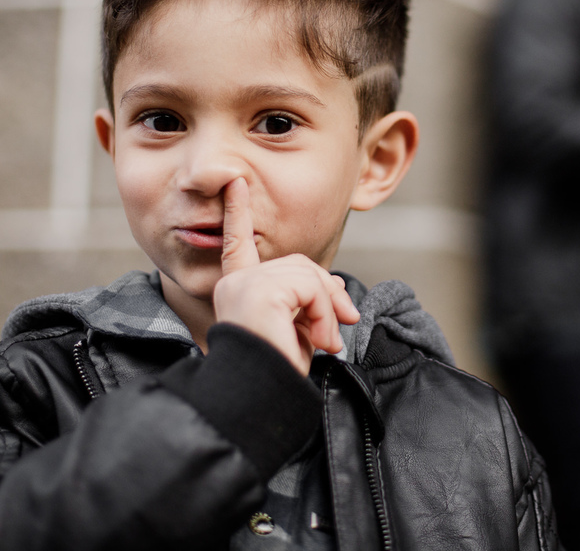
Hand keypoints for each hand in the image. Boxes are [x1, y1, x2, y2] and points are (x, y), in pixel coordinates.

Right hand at [211, 179, 359, 374]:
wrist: (263, 398)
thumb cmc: (277, 371)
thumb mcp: (297, 329)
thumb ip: (309, 299)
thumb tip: (337, 280)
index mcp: (238, 289)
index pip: (237, 243)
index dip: (238, 211)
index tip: (235, 181)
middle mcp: (236, 283)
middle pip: (299, 264)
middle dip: (329, 292)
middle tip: (343, 327)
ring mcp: (246, 284)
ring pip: (309, 275)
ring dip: (327, 311)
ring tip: (324, 342)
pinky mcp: (262, 292)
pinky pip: (311, 289)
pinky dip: (324, 314)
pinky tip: (318, 340)